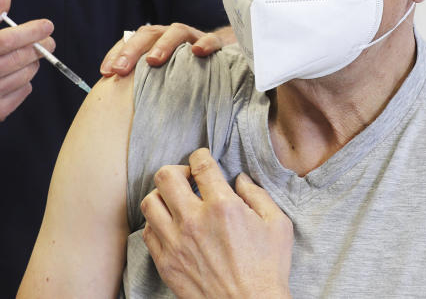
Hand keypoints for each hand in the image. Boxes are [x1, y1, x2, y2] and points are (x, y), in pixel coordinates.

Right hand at [0, 0, 54, 136]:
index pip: (3, 41)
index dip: (29, 32)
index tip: (47, 25)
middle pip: (18, 58)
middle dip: (40, 47)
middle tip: (49, 40)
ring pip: (24, 76)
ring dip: (32, 63)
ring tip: (26, 57)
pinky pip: (23, 92)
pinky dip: (25, 81)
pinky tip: (14, 77)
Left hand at [100, 24, 233, 76]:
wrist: (219, 60)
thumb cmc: (183, 73)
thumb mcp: (160, 77)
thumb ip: (143, 83)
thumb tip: (117, 108)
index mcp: (153, 42)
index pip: (131, 40)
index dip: (116, 54)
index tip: (106, 72)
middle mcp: (170, 36)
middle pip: (148, 34)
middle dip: (132, 50)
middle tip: (120, 69)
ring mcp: (192, 38)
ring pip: (177, 32)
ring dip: (163, 45)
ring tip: (153, 61)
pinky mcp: (215, 44)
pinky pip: (211, 40)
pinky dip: (204, 44)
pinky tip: (198, 52)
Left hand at [140, 148, 292, 298]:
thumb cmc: (268, 270)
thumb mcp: (277, 225)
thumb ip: (257, 194)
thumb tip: (239, 178)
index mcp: (222, 207)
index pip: (200, 165)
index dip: (200, 156)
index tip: (202, 159)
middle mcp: (193, 221)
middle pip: (166, 176)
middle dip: (177, 170)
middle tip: (187, 178)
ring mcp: (176, 243)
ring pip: (150, 202)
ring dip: (162, 196)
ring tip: (175, 201)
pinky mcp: (166, 264)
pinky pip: (148, 232)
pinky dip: (156, 223)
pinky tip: (170, 226)